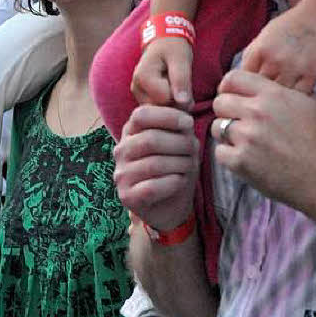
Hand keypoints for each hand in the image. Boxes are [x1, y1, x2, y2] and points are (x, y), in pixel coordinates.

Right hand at [113, 104, 198, 231]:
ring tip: (190, 166)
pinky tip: (180, 181)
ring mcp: (121, 174)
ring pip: (153, 164)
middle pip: (150, 139)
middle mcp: (121, 150)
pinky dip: (172, 183)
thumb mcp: (179, 143)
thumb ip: (178, 126)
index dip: (167, 116)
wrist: (170, 208)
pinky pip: (152, 187)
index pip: (141, 115)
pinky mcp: (126, 196)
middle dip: (179, 143)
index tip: (188, 122)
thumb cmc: (175, 169)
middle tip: (194, 149)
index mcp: (130, 132)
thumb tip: (185, 108)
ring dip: (179, 164)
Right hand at [131, 37, 192, 108]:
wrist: (165, 41)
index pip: (166, 100)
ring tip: (177, 85)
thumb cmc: (173, 47)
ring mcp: (138, 95)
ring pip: (161, 111)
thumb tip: (183, 103)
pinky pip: (160, 110)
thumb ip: (181, 80)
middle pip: (162, 108)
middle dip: (177, 101)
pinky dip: (170, 104)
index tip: (183, 81)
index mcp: (142, 77)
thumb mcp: (181, 58)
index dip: (179, 94)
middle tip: (183, 83)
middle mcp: (136, 88)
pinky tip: (173, 91)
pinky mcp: (144, 99)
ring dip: (175, 103)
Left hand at [211, 69, 315, 210]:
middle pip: (220, 102)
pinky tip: (245, 158)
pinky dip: (229, 156)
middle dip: (227, 112)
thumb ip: (281, 90)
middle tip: (238, 123)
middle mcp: (256, 112)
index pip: (233, 78)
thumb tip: (263, 85)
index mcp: (271, 94)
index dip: (228, 88)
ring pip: (217, 127)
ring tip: (244, 143)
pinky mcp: (241, 161)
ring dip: (227, 135)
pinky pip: (219, 152)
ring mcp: (247, 137)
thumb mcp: (307, 103)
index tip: (231, 97)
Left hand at [240, 1, 315, 92]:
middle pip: (260, 90)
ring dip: (278, 99)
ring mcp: (293, 69)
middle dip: (259, 95)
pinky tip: (295, 97)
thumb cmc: (293, 23)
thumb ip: (254, 53)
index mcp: (260, 50)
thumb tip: (243, 72)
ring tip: (278, 102)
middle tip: (262, 99)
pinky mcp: (312, 76)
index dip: (243, 87)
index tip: (245, 92)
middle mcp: (274, 61)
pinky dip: (296, 98)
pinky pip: (299, 96)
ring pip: (279, 96)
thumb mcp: (266, 33)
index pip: (243, 78)